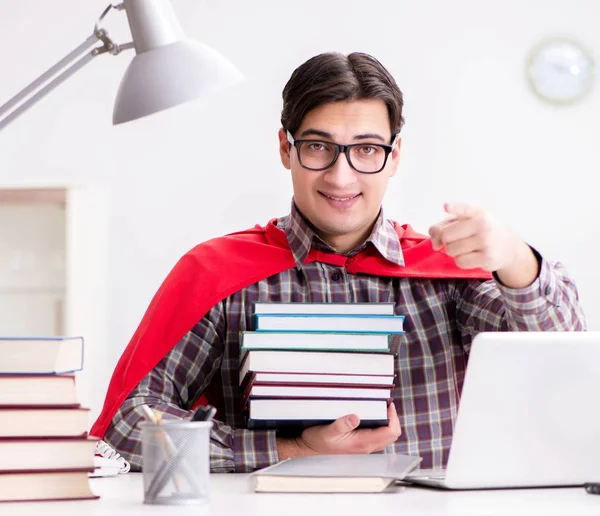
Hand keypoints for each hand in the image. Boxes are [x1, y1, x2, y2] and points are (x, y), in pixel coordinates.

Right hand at [276, 402, 400, 458]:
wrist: (308, 449)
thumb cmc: (317, 440)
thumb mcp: (327, 431)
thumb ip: (341, 425)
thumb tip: (355, 417)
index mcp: (362, 443)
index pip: (390, 432)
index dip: (393, 417)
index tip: (388, 404)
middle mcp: (366, 447)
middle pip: (392, 435)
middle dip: (393, 419)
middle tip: (386, 404)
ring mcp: (363, 447)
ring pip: (386, 437)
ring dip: (388, 423)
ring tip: (381, 408)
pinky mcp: (359, 445)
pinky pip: (378, 437)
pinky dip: (381, 426)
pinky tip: (372, 416)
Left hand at [428, 202, 538, 287]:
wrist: (507, 246)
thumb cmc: (480, 232)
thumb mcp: (466, 222)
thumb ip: (444, 226)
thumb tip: (434, 241)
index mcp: (477, 212)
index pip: (464, 208)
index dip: (454, 207)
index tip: (446, 206)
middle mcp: (483, 224)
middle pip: (445, 235)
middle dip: (446, 240)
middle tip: (456, 240)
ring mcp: (486, 241)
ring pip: (451, 250)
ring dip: (454, 251)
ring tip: (467, 247)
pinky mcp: (487, 257)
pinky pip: (460, 262)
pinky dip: (461, 261)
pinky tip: (472, 256)